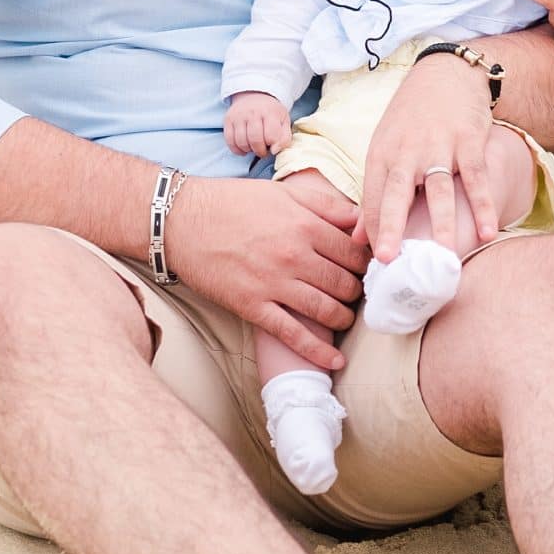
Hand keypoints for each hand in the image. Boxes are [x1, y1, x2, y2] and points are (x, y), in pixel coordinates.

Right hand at [163, 171, 365, 371]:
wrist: (182, 220)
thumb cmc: (234, 202)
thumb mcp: (284, 193)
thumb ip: (326, 205)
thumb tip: (362, 218)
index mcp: (306, 225)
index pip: (355, 251)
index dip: (368, 262)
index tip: (370, 268)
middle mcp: (295, 256)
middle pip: (345, 282)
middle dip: (358, 290)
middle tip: (360, 294)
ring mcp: (274, 284)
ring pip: (326, 310)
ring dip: (344, 318)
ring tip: (346, 318)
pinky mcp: (253, 306)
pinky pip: (292, 334)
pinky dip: (317, 351)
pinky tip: (335, 360)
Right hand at [224, 91, 292, 156]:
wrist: (255, 95)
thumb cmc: (271, 112)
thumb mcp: (284, 121)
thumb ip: (284, 138)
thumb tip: (275, 151)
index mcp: (270, 112)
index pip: (270, 136)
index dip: (273, 146)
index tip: (273, 146)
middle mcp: (252, 112)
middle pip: (255, 140)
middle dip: (260, 151)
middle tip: (263, 150)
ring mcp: (238, 116)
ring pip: (241, 142)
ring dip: (249, 150)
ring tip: (254, 147)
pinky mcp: (228, 120)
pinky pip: (230, 141)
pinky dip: (237, 149)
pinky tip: (244, 148)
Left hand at [356, 53, 498, 261]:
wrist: (446, 74)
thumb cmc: (412, 119)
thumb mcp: (385, 148)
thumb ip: (374, 194)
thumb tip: (357, 238)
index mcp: (382, 154)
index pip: (373, 198)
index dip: (375, 231)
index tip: (378, 263)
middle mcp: (406, 150)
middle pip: (397, 192)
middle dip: (392, 226)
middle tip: (387, 260)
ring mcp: (439, 145)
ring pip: (439, 189)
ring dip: (443, 223)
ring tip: (445, 256)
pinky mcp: (468, 141)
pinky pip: (476, 178)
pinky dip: (482, 205)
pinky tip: (488, 232)